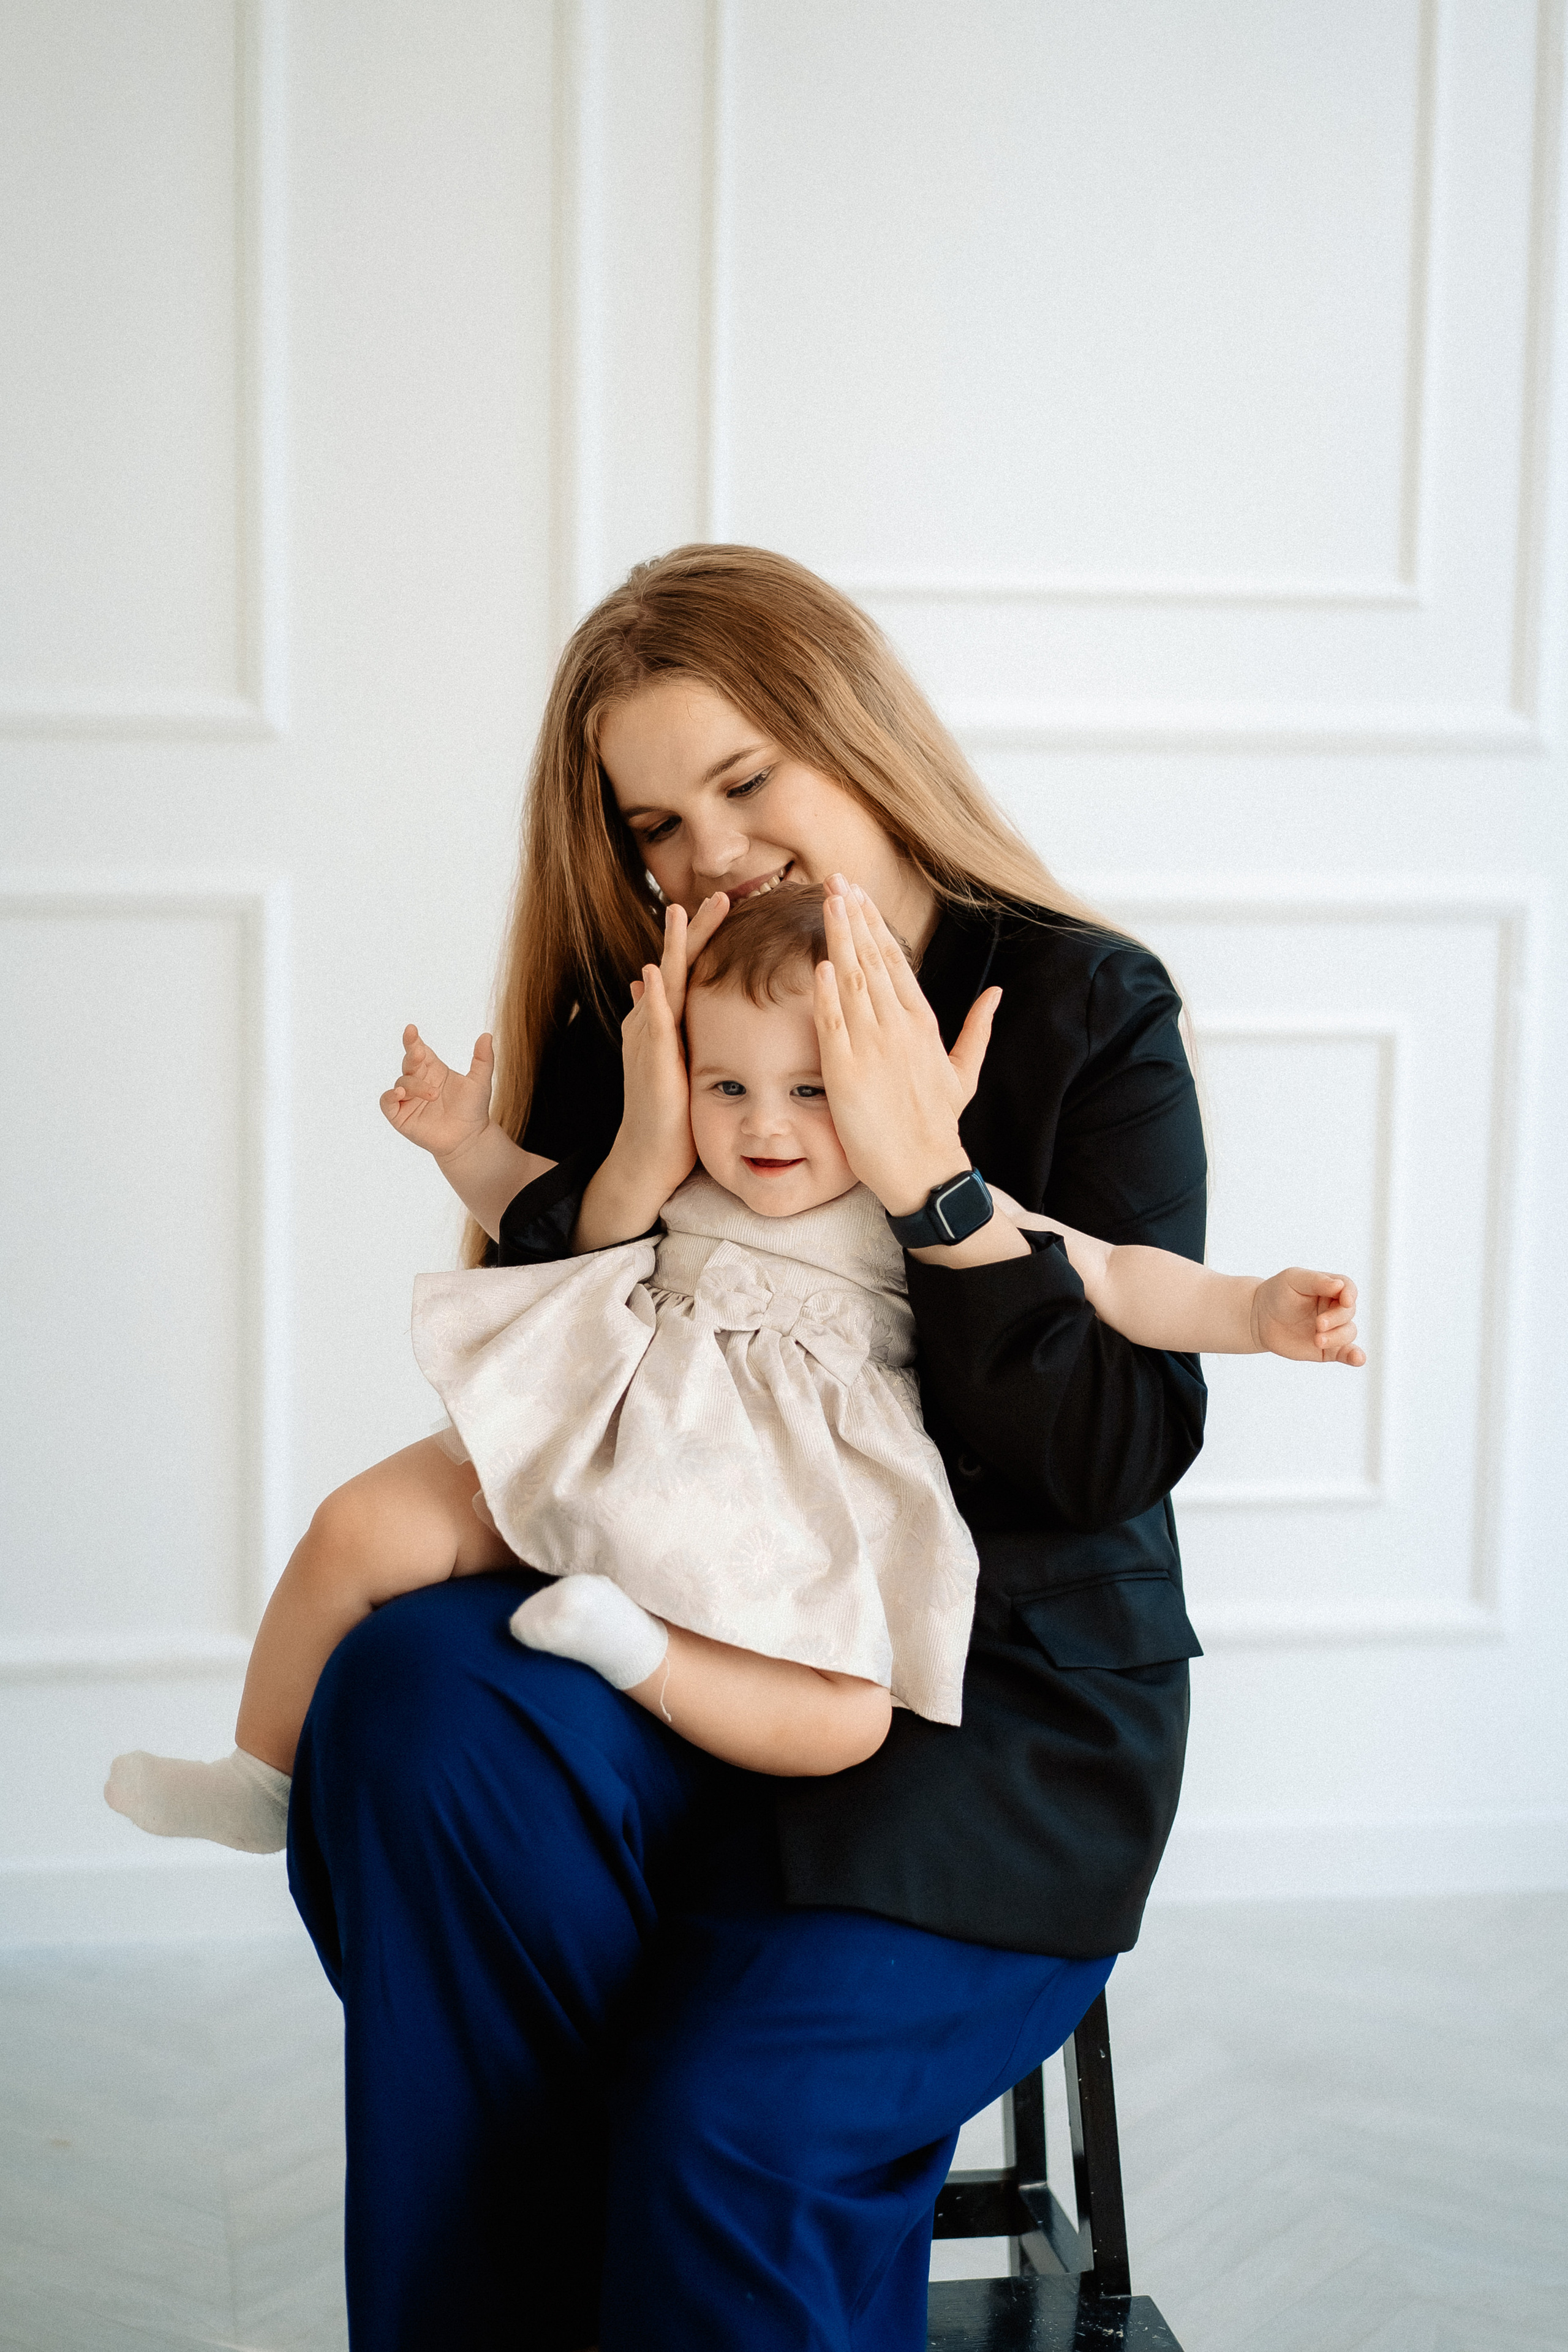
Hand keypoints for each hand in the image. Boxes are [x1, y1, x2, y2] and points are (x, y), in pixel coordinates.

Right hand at [381, 1025, 493, 1161]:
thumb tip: (487, 1035)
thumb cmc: (473, 1109)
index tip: (411, 1030)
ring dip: (414, 1085)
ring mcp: (408, 1098)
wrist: (469, 1138)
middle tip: (420, 1054)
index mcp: (433, 1069)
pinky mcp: (400, 1116)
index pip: (419, 1049)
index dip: (413, 1040)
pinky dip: (389, 1096)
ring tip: (433, 1094)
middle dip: (411, 1055)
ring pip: (401, 1082)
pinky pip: (387, 1103)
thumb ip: (483, 1059)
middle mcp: (418, 1081)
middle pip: (408, 1062)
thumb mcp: (480, 1082)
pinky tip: (399, 1093)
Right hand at [585, 895, 733, 1238]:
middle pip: (677, 964)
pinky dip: (653, 998)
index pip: (688, 968)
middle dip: (695, 929)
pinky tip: (655, 973)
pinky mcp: (649, 1064)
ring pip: (662, 985)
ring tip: (680, 914)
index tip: (732, 905)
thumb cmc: (671, 1113)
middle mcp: (652, 1022)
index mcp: (665, 1020)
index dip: (706, 936)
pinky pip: (650, 1026)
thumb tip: (653, 984)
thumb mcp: (680, 1058)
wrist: (650, 1155)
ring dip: (671, 949)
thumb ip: (672, 1022)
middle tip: (720, 896)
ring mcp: (647, 1041)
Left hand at [812, 880, 1001, 1215]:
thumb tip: (998, 991)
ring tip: (828, 902)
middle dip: (854, 917)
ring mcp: (872, 1048)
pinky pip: (833, 1025)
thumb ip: (978, 1028)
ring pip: (853, 981)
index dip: (874, 924)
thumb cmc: (938, 1124)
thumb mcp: (964, 1072)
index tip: (858, 893)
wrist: (924, 1170)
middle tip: (834, 879)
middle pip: (873, 960)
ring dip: (839, 939)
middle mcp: (898, 1028)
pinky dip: (826, 993)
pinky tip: (820, 963)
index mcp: (922, 1024)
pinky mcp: (846, 1072)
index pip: (896, 961)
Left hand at [1250, 1270, 1365, 1365]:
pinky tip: (1358, 1359)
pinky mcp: (1328, 1349)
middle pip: (1349, 1312)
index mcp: (1330, 1289)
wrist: (1259, 1318)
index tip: (1345, 1301)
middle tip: (1318, 1324)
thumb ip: (1316, 1281)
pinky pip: (1346, 1354)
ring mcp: (1332, 1329)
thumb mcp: (1293, 1279)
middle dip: (1336, 1319)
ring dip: (1337, 1337)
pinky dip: (1355, 1357)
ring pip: (1349, 1333)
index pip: (1348, 1288)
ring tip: (1317, 1340)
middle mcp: (1335, 1309)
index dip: (1350, 1294)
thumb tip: (1340, 1286)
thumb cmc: (1278, 1293)